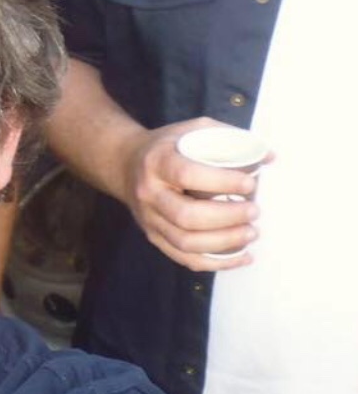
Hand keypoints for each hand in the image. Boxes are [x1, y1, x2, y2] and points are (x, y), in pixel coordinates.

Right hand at [121, 118, 269, 271]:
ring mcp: (149, 218)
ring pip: (185, 242)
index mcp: (157, 162)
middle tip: (254, 211)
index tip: (250, 182)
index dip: (221, 181)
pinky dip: (215, 263)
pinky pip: (183, 258)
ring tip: (251, 233)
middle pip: (186, 216)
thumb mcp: (191, 130)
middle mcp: (149, 193)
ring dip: (224, 242)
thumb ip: (228, 137)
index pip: (186, 175)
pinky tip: (241, 257)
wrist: (124, 163)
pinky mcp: (153, 236)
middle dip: (226, 217)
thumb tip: (269, 157)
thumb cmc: (167, 146)